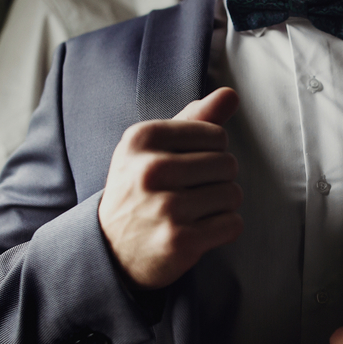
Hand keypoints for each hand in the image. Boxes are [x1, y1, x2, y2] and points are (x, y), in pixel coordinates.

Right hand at [98, 87, 242, 288]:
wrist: (109, 248)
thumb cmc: (140, 190)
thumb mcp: (153, 148)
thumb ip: (194, 119)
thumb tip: (230, 94)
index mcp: (142, 138)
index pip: (216, 135)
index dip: (210, 152)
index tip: (186, 167)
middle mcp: (151, 170)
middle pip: (228, 164)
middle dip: (218, 180)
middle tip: (190, 193)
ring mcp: (166, 208)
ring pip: (233, 194)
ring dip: (221, 205)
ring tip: (193, 212)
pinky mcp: (181, 240)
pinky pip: (233, 224)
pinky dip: (223, 229)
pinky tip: (198, 230)